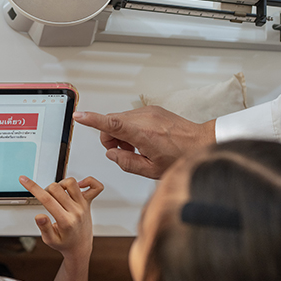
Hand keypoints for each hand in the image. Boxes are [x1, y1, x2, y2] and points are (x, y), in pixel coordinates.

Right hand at [19, 175, 102, 260]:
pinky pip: (96, 187)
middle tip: (45, 199)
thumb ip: (45, 228)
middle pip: (56, 188)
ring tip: (57, 193)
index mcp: (65, 221)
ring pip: (72, 183)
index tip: (23, 180)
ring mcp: (83, 206)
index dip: (33, 187)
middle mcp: (76, 211)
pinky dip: (89, 181)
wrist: (80, 247)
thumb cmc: (64, 243)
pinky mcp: (89, 202)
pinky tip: (78, 186)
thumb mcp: (50, 240)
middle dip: (45, 190)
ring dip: (61, 184)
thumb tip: (39, 217)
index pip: (47, 200)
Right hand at [74, 107, 215, 178]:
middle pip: (112, 122)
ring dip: (120, 134)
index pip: (111, 123)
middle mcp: (145, 118)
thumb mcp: (151, 170)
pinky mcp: (153, 110)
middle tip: (122, 152)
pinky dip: (130, 128)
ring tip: (136, 148)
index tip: (79, 116)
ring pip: (120, 119)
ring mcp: (149, 112)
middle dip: (110, 137)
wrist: (201, 142)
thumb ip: (126, 163)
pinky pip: (131, 117)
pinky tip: (142, 140)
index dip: (92, 120)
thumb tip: (112, 154)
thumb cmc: (180, 157)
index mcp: (143, 134)